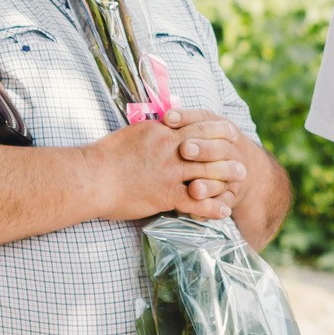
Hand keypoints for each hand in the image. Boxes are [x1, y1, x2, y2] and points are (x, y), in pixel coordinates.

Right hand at [79, 119, 244, 221]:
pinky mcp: (165, 194)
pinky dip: (212, 207)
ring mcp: (169, 172)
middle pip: (208, 148)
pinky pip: (195, 202)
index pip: (197, 125)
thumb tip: (163, 123)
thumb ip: (152, 129)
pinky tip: (223, 211)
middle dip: (227, 153)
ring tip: (240, 181)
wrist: (91, 177)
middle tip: (241, 159)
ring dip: (226, 177)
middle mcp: (170, 149)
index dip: (216, 130)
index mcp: (162, 132)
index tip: (228, 133)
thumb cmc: (105, 156)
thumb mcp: (132, 132)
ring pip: (206, 173)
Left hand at [164, 108, 251, 209]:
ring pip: (224, 176)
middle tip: (184, 149)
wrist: (243, 169)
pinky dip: (212, 208)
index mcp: (222, 128)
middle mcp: (231, 148)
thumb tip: (161, 116)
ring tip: (194, 189)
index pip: (206, 119)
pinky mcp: (230, 195)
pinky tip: (197, 214)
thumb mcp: (203, 128)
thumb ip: (184, 123)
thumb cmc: (210, 145)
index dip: (186, 118)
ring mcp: (234, 172)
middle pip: (219, 147)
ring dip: (209, 184)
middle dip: (202, 148)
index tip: (167, 119)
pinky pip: (224, 202)